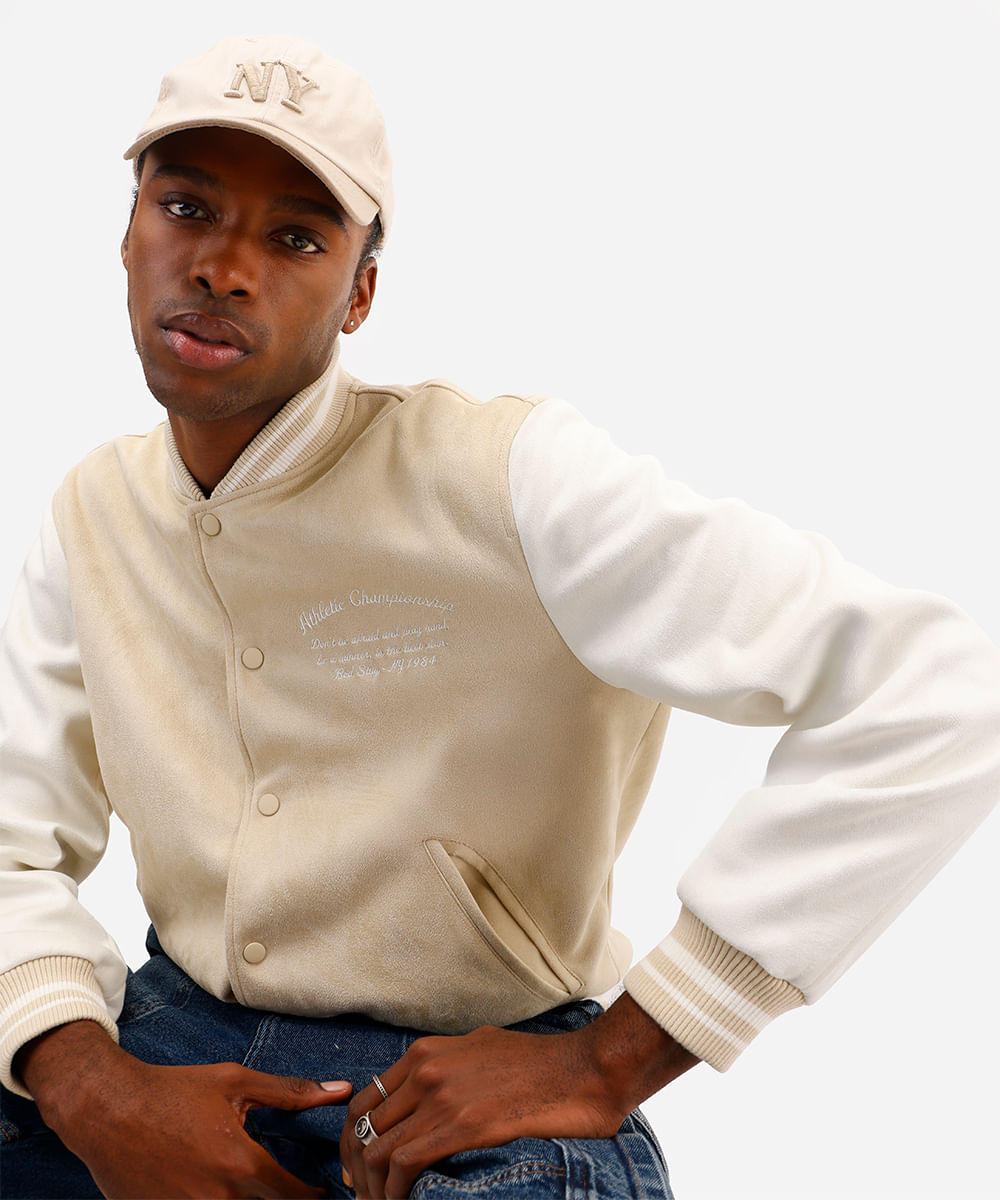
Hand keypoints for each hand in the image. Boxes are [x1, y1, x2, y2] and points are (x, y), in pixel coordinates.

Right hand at [19, 1020, 351, 1197]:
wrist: (107, 1110)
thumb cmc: (173, 1091)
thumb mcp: (236, 1082)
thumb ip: (291, 1093)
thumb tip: (340, 1089)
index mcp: (240, 1164)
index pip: (293, 1198)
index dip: (312, 1197)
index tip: (320, 1190)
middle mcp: (217, 1198)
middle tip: (286, 1189)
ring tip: (252, 1187)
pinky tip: (217, 1189)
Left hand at [339, 993, 697, 1198]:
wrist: (584, 1068)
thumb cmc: (542, 1063)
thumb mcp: (481, 1049)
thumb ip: (448, 1067)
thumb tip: (430, 1095)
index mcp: (427, 1052)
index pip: (364, 1100)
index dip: (354, 1142)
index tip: (359, 1171)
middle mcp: (426, 1069)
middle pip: (363, 1128)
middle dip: (357, 1172)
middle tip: (365, 1198)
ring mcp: (441, 1095)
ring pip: (377, 1151)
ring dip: (373, 1190)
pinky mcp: (462, 1124)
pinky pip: (404, 1164)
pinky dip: (394, 1193)